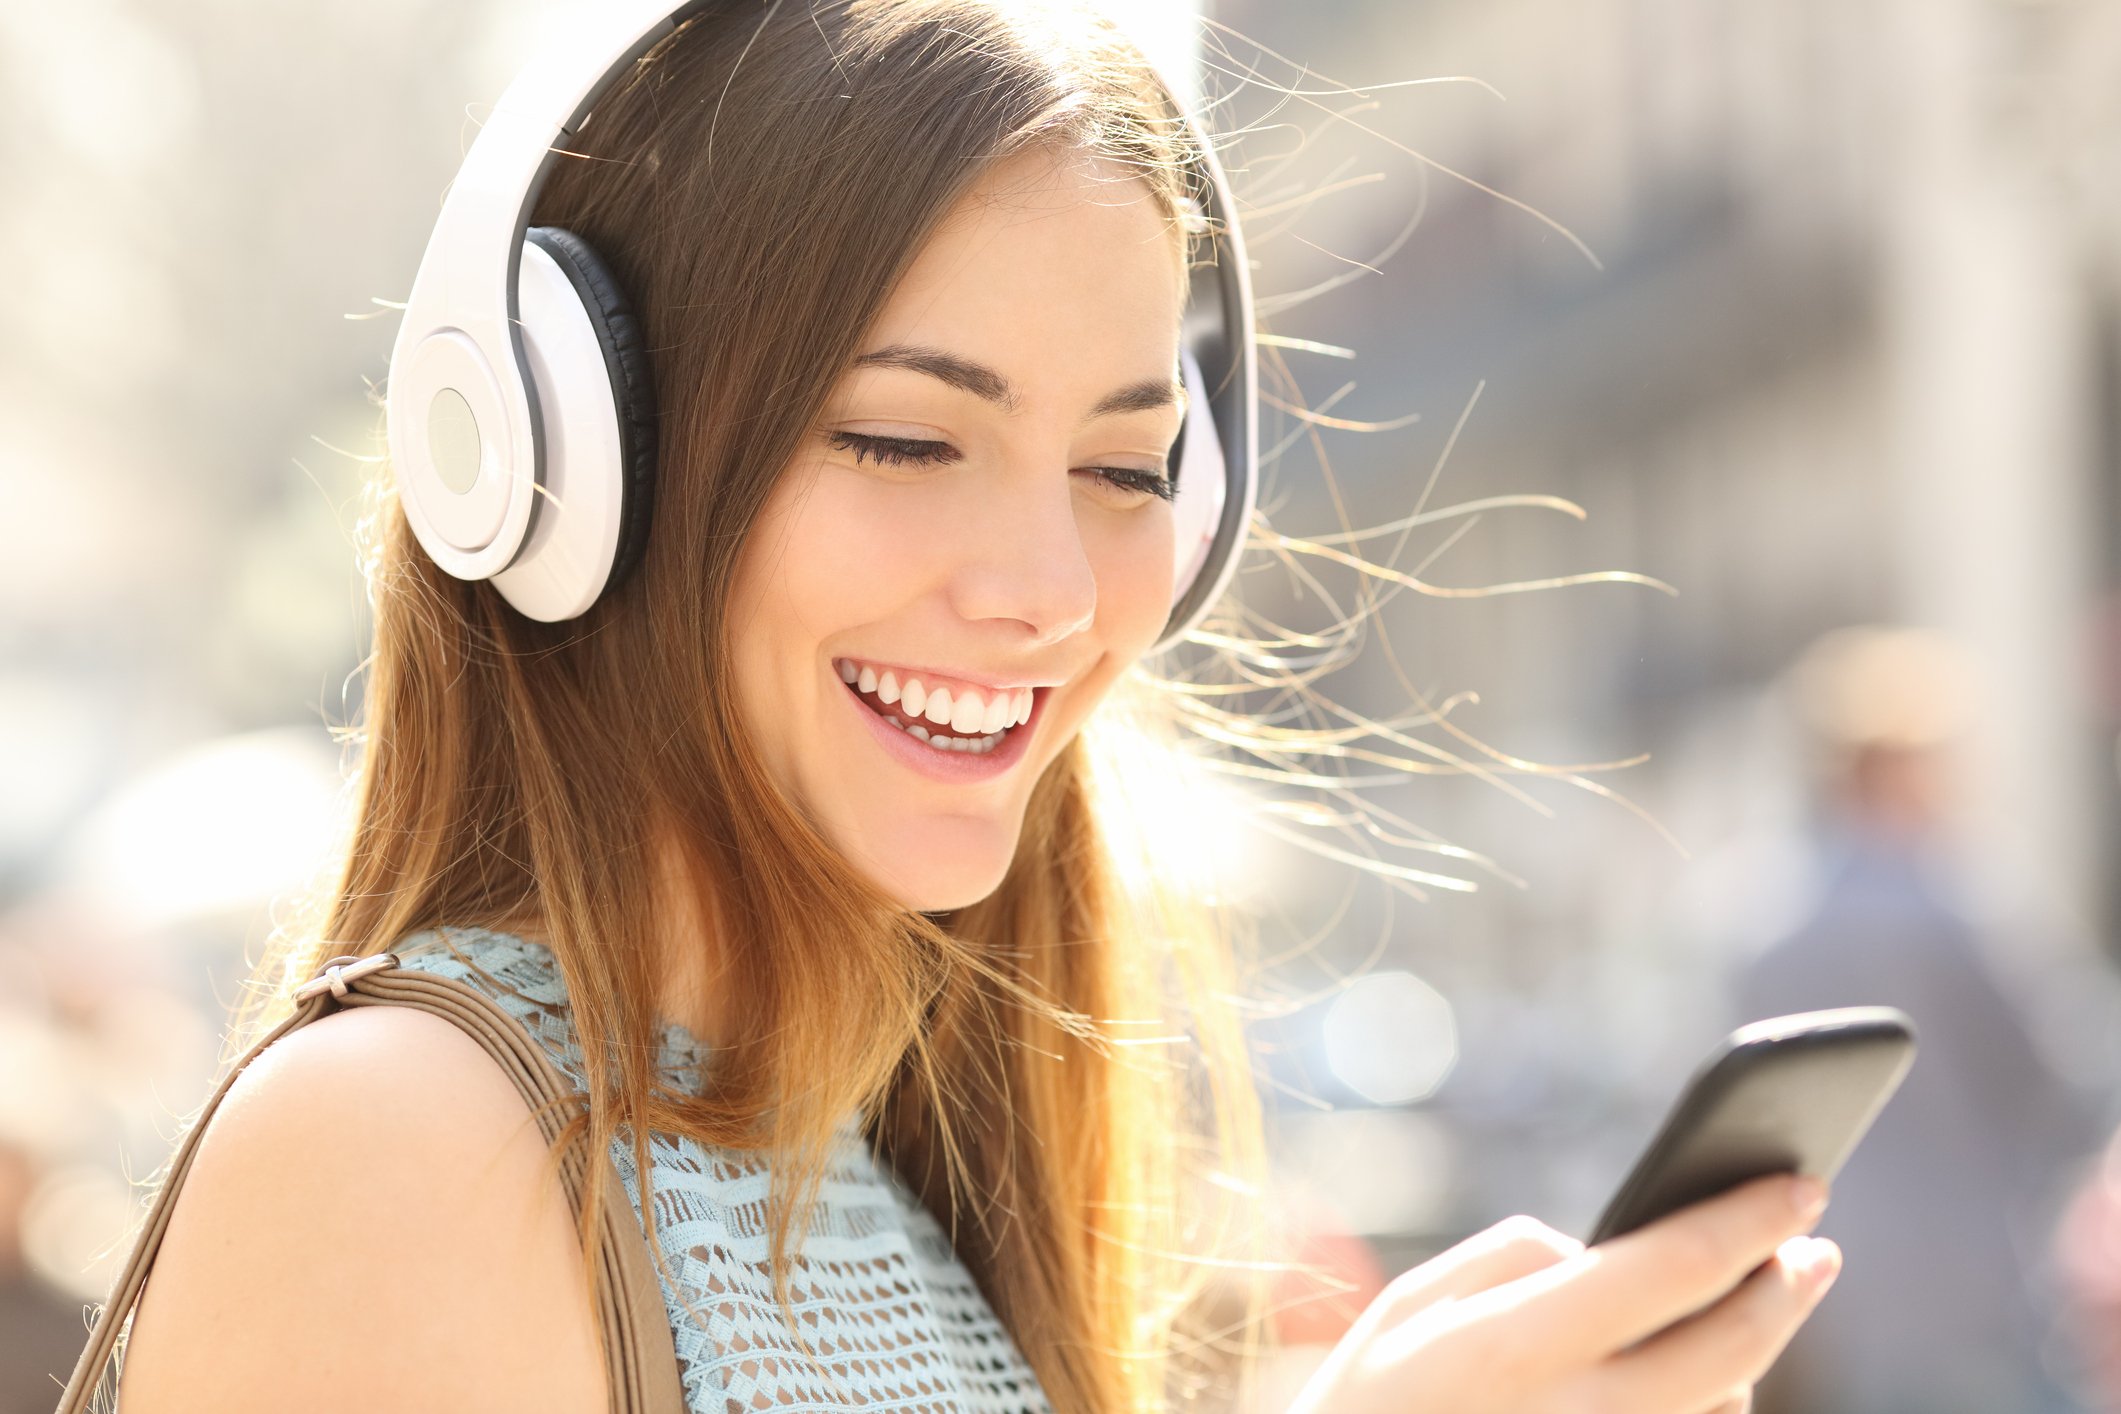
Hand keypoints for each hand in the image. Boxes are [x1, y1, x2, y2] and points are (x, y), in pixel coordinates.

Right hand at [1284, 1173, 1839, 1413]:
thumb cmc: (1370, 1407)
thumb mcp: (1413, 1307)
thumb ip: (1514, 1262)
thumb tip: (1602, 1255)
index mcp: (1516, 1347)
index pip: (1669, 1269)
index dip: (1747, 1220)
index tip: (1801, 1185)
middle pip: (1731, 1350)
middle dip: (1788, 1289)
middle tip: (1817, 1249)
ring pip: (1724, 1409)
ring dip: (1748, 1355)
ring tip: (1749, 1307)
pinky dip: (1710, 1407)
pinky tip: (1706, 1378)